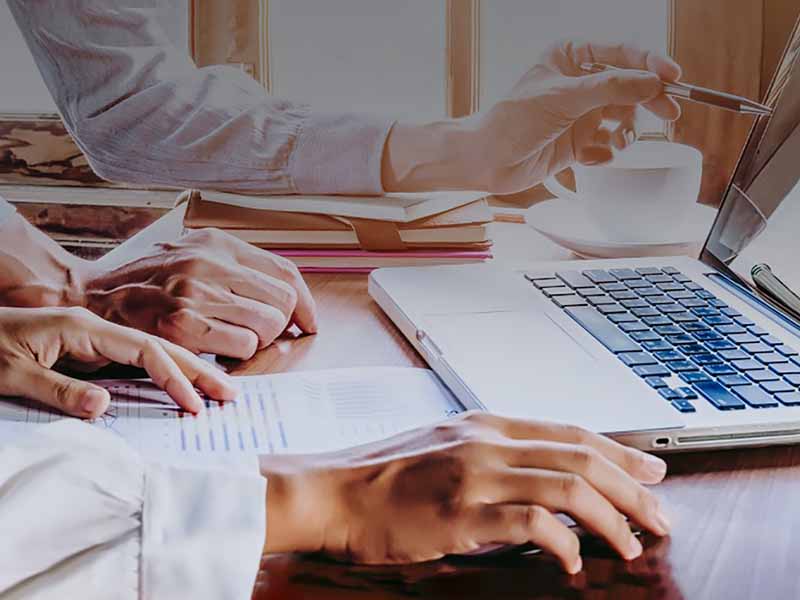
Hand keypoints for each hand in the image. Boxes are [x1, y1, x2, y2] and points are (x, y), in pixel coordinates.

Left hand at [0, 306, 236, 416]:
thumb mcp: (13, 374)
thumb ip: (60, 389)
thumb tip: (106, 406)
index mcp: (82, 327)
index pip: (143, 349)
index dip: (173, 376)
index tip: (193, 403)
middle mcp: (94, 329)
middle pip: (158, 346)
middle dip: (196, 369)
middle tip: (229, 392)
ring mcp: (91, 339)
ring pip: (150, 353)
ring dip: (184, 371)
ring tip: (215, 389)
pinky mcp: (84, 351)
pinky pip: (131, 364)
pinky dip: (158, 376)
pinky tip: (175, 387)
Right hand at [83, 228, 317, 359]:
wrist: (92, 296)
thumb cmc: (147, 280)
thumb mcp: (192, 254)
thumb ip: (234, 267)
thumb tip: (286, 295)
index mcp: (217, 243)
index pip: (285, 272)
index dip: (305, 302)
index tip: (308, 320)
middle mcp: (210, 262)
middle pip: (283, 301)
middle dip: (280, 324)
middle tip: (262, 333)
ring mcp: (196, 293)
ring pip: (268, 325)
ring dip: (259, 340)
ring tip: (233, 339)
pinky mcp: (183, 324)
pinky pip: (244, 345)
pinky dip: (240, 353)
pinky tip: (220, 348)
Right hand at [259, 411, 669, 571]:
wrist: (333, 490)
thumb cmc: (385, 475)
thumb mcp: (444, 447)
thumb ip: (492, 454)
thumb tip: (538, 474)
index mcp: (485, 424)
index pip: (569, 431)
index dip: (619, 451)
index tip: (652, 470)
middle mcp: (486, 441)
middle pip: (580, 454)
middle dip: (632, 487)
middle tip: (661, 515)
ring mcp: (474, 474)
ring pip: (567, 483)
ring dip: (611, 516)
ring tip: (633, 543)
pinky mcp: (460, 512)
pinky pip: (531, 520)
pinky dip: (564, 540)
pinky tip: (573, 561)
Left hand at [383, 40, 681, 194]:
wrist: (488, 161)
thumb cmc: (514, 120)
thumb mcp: (565, 97)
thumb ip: (611, 88)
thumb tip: (652, 83)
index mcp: (571, 57)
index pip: (621, 53)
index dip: (650, 63)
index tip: (673, 75)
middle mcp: (579, 83)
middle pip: (630, 86)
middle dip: (648, 101)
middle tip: (669, 114)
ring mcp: (580, 113)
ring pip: (623, 118)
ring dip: (625, 131)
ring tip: (617, 142)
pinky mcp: (578, 142)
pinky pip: (607, 145)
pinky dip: (603, 153)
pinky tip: (588, 158)